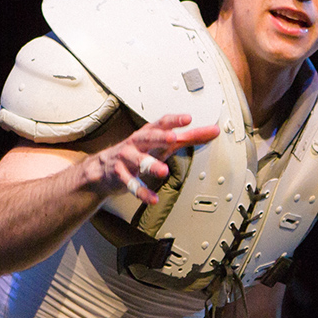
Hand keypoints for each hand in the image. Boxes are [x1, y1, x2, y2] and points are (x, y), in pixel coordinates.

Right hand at [77, 113, 220, 204]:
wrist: (104, 168)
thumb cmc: (139, 151)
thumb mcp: (163, 144)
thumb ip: (189, 138)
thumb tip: (212, 131)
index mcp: (149, 133)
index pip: (161, 123)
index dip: (174, 120)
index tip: (188, 118)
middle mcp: (137, 143)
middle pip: (147, 137)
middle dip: (159, 137)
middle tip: (172, 138)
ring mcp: (126, 158)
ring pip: (137, 160)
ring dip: (150, 165)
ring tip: (163, 171)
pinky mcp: (120, 175)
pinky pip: (131, 184)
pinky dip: (142, 192)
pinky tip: (153, 198)